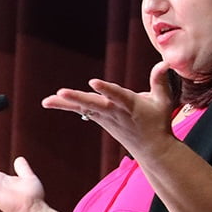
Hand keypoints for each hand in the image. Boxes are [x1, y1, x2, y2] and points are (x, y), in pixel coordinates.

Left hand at [41, 61, 175, 158]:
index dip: (106, 89)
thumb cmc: (158, 121)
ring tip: (46, 100)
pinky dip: (66, 105)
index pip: (117, 96)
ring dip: (64, 103)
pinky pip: (80, 110)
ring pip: (83, 107)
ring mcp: (105, 117)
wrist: (152, 149)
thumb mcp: (164, 101)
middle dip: (77, 98)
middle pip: (93, 104)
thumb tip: (164, 62)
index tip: (94, 82)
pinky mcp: (99, 119)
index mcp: (130, 106)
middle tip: (61, 92)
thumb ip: (160, 81)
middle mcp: (114, 112)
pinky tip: (51, 101)